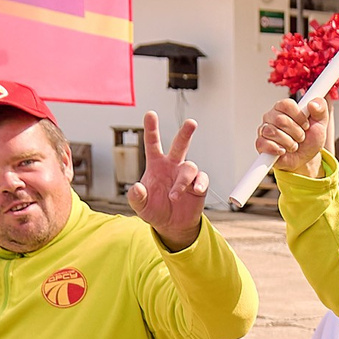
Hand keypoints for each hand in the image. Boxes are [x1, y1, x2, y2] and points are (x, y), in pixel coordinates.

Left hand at [128, 112, 208, 249]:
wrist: (171, 225)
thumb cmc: (154, 210)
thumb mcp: (140, 206)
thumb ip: (135, 197)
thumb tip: (137, 187)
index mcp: (156, 165)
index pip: (153, 144)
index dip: (151, 129)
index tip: (150, 114)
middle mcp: (172, 166)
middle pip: (180, 145)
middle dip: (185, 133)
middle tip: (191, 123)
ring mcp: (186, 175)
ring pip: (190, 166)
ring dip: (182, 181)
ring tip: (174, 196)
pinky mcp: (199, 185)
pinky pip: (202, 179)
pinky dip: (200, 183)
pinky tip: (196, 190)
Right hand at [254, 97, 328, 177]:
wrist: (305, 158)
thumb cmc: (310, 139)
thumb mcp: (321, 123)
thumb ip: (320, 109)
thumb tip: (313, 103)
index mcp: (284, 107)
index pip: (287, 104)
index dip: (299, 116)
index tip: (306, 125)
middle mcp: (272, 116)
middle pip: (280, 119)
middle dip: (296, 132)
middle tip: (301, 137)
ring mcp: (264, 129)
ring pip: (272, 132)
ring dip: (289, 143)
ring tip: (294, 145)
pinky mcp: (261, 144)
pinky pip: (264, 144)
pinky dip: (278, 150)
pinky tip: (283, 151)